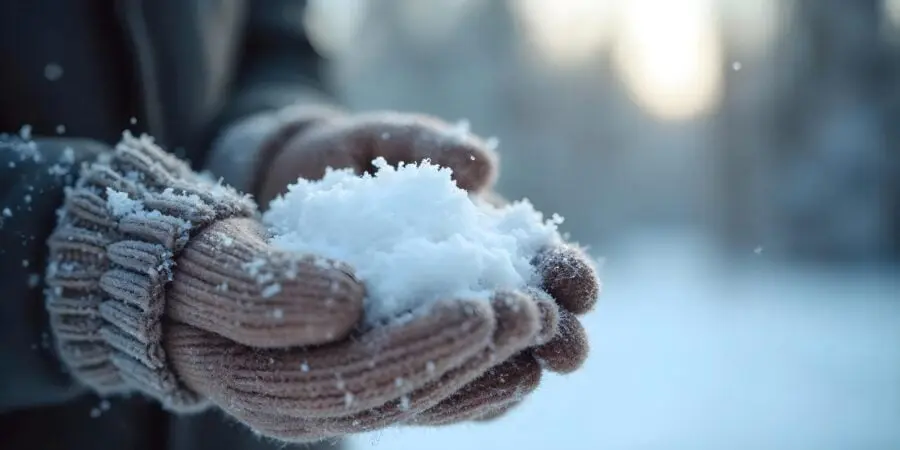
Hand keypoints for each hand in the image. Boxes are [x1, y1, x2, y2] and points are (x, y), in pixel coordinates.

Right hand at [164, 219, 596, 441]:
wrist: (184, 286)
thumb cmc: (190, 270)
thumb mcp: (208, 267)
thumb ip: (263, 290)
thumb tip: (349, 302)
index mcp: (272, 391)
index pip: (359, 379)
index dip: (425, 346)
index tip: (482, 309)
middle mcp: (316, 408)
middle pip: (408, 391)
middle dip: (477, 353)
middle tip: (538, 311)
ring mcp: (344, 397)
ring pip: (428, 394)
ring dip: (492, 362)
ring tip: (549, 322)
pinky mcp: (364, 375)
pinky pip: (428, 386)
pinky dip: (477, 372)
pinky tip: (522, 352)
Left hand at [216, 109, 600, 436]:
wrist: (285, 188)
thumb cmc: (351, 158)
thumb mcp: (392, 141)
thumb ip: (433, 147)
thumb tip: (484, 170)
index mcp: (484, 237)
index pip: (541, 263)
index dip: (567, 275)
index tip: (581, 288)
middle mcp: (467, 287)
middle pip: (527, 320)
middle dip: (556, 335)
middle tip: (569, 349)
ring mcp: (429, 322)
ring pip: (485, 359)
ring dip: (510, 370)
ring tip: (527, 376)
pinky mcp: (386, 351)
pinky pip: (427, 381)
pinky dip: (454, 391)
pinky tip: (467, 398)